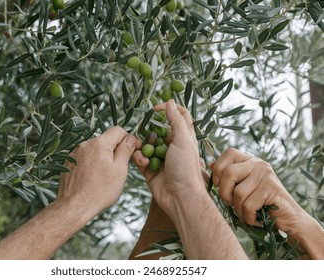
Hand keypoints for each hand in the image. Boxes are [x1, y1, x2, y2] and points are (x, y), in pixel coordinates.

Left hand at [56, 126, 141, 215]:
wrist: (74, 206)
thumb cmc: (99, 191)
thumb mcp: (119, 170)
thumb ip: (125, 150)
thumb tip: (131, 138)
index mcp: (99, 143)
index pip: (118, 131)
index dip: (128, 139)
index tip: (131, 152)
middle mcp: (85, 144)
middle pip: (105, 140)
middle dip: (114, 150)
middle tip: (119, 168)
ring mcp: (74, 153)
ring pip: (94, 149)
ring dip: (102, 158)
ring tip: (103, 176)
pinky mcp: (68, 162)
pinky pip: (84, 157)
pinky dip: (90, 164)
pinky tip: (91, 178)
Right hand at [132, 100, 205, 219]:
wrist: (179, 197)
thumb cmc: (186, 168)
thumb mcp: (183, 140)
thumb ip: (176, 121)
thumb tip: (170, 102)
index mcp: (184, 137)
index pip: (178, 116)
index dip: (168, 109)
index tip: (156, 109)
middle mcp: (172, 146)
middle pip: (157, 130)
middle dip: (148, 130)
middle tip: (143, 130)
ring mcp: (160, 158)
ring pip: (145, 144)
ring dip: (142, 146)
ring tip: (144, 152)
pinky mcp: (150, 169)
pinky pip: (139, 158)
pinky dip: (138, 158)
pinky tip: (142, 162)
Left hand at [209, 148, 309, 235]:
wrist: (289, 220)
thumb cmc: (260, 206)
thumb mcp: (241, 188)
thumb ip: (228, 177)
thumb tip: (210, 165)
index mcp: (249, 161)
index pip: (229, 152)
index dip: (218, 169)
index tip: (218, 185)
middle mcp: (258, 163)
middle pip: (227, 172)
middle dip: (224, 194)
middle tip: (232, 204)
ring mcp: (266, 174)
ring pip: (237, 192)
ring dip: (238, 210)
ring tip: (247, 214)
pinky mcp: (271, 188)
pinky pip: (248, 205)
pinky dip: (249, 217)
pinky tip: (256, 219)